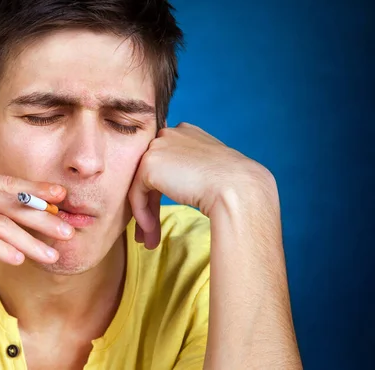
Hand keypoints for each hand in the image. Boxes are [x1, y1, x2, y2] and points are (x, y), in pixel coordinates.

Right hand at [0, 165, 73, 277]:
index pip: (8, 183)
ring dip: (31, 241)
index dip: (38, 192)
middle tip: (70, 229)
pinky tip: (21, 259)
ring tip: (53, 256)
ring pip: (3, 223)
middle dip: (45, 217)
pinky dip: (5, 248)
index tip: (62, 200)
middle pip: (13, 201)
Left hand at [128, 122, 272, 248]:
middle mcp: (169, 134)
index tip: (162, 214)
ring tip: (149, 241)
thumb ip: (191, 171)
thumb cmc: (233, 185)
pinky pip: (137, 194)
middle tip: (150, 231)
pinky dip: (142, 215)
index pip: (165, 164)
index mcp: (185, 133)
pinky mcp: (149, 164)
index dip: (161, 192)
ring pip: (141, 186)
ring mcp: (157, 147)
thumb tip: (178, 187)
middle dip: (149, 206)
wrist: (238, 188)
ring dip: (145, 216)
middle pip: (151, 175)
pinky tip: (151, 232)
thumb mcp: (210, 170)